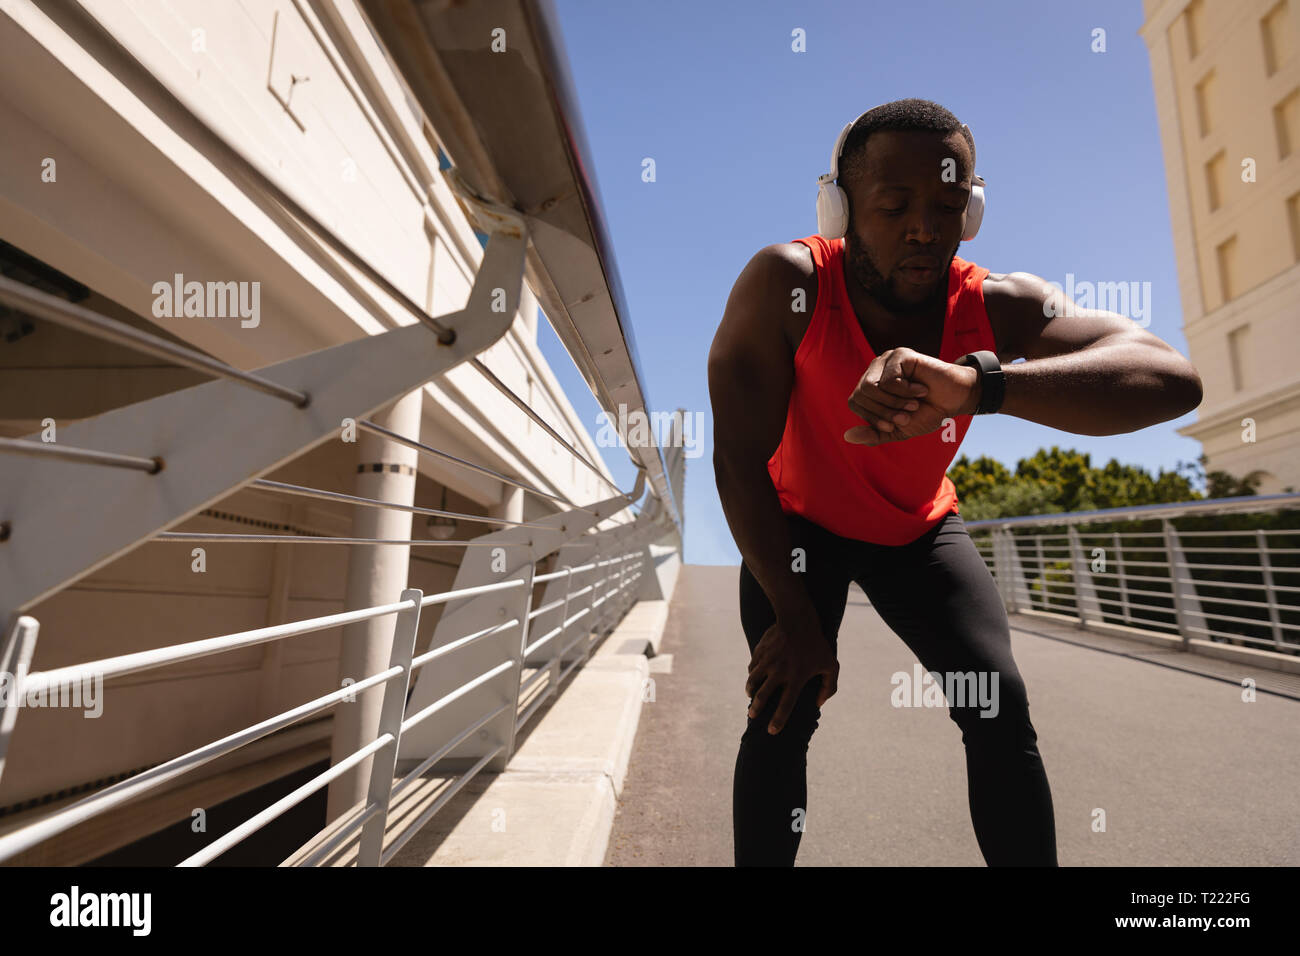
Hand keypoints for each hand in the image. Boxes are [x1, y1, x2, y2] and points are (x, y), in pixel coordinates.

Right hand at [745, 617, 838, 734]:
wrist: (798, 619)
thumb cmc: (817, 644)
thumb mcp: (831, 665)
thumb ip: (829, 687)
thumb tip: (820, 703)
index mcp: (796, 678)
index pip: (785, 706)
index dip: (778, 721)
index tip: (772, 731)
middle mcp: (779, 672)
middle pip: (763, 696)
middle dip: (756, 709)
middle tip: (753, 716)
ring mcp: (767, 662)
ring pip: (753, 681)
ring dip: (750, 691)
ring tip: (751, 696)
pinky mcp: (760, 652)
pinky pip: (752, 667)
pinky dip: (752, 674)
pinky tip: (754, 676)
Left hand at [843, 347, 979, 445]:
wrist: (954, 400)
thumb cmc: (927, 412)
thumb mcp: (898, 430)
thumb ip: (874, 434)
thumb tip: (847, 436)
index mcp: (870, 386)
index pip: (854, 402)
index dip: (873, 417)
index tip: (894, 424)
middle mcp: (875, 370)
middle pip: (860, 395)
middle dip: (884, 412)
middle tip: (907, 415)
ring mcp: (886, 360)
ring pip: (870, 387)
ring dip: (895, 403)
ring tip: (914, 404)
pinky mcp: (899, 354)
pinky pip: (889, 380)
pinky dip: (906, 392)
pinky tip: (922, 390)